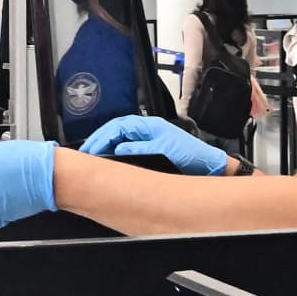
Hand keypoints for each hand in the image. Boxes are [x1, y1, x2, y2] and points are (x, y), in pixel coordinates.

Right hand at [79, 116, 227, 175]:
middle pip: (116, 133)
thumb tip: (119, 149)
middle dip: (99, 142)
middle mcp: (147, 132)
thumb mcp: (166, 149)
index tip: (90, 149)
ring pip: (120, 142)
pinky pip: (127, 153)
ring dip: (106, 149)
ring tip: (94, 161)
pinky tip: (110, 167)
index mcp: (150, 126)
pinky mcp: (151, 155)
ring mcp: (148, 143)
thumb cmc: (194, 156)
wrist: (210, 169)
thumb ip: (141, 148)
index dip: (101, 137)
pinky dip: (115, 158)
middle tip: (86, 155)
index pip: (118, 127)